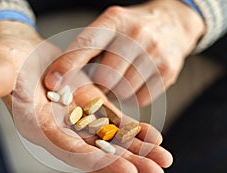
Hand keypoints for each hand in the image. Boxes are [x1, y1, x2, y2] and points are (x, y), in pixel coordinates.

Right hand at [0, 20, 172, 172]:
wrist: (23, 53)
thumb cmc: (8, 58)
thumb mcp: (1, 64)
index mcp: (39, 124)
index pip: (68, 148)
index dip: (95, 160)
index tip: (126, 170)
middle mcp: (60, 128)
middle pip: (95, 151)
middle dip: (125, 163)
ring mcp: (77, 119)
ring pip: (109, 140)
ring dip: (136, 151)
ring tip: (164, 161)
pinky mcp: (90, 106)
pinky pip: (114, 122)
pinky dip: (133, 131)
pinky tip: (154, 139)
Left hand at [44, 0, 204, 105]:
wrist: (174, 22)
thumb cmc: (133, 28)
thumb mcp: (111, 25)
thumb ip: (90, 46)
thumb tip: (64, 77)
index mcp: (115, 20)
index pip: (86, 45)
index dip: (67, 65)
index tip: (53, 82)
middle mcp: (136, 35)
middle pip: (104, 76)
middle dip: (97, 85)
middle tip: (101, 80)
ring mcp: (154, 53)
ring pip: (122, 91)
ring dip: (116, 91)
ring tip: (121, 77)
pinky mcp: (167, 71)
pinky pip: (140, 99)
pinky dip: (132, 96)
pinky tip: (135, 81)